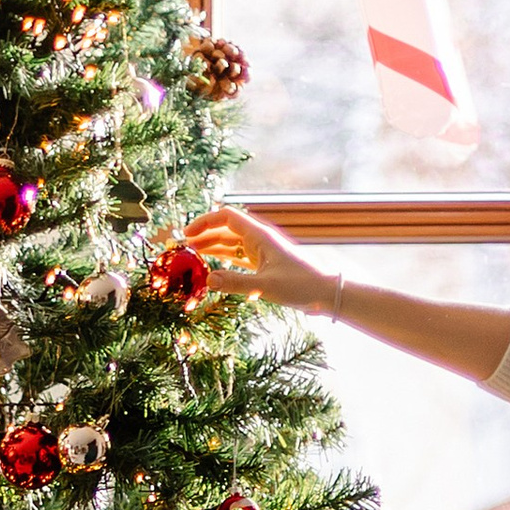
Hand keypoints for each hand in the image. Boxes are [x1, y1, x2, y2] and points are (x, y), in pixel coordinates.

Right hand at [181, 206, 332, 309]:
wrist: (326, 292)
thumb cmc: (302, 285)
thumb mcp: (266, 286)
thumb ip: (235, 283)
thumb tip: (207, 279)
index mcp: (260, 236)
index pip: (227, 217)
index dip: (205, 222)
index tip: (187, 234)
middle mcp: (259, 239)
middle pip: (226, 229)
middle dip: (204, 235)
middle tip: (183, 247)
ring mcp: (262, 252)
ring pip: (231, 244)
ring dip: (212, 247)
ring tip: (192, 255)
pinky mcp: (264, 265)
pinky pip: (238, 257)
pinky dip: (224, 260)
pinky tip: (212, 267)